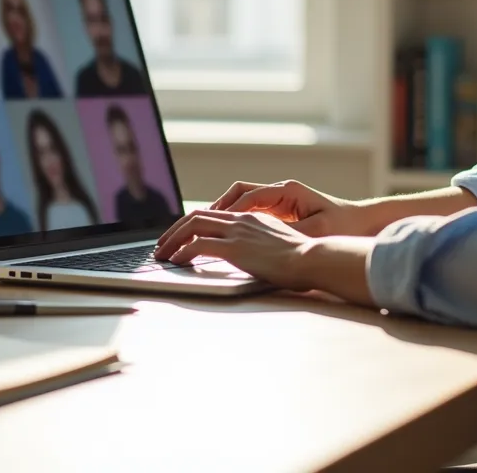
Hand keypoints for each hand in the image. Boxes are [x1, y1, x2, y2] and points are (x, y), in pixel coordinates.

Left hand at [153, 210, 315, 290]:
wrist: (314, 259)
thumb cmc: (304, 260)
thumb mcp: (279, 247)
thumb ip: (262, 246)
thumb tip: (253, 257)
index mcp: (251, 218)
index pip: (213, 214)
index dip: (192, 224)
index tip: (180, 237)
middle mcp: (241, 220)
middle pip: (197, 216)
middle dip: (174, 231)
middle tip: (162, 246)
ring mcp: (237, 232)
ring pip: (192, 227)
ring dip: (172, 241)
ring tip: (162, 256)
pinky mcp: (235, 247)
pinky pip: (198, 245)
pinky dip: (182, 252)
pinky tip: (176, 262)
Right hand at [208, 180, 371, 236]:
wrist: (361, 222)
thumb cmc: (343, 225)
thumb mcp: (317, 231)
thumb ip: (289, 232)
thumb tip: (264, 238)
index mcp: (287, 191)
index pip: (248, 196)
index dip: (228, 211)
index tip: (211, 224)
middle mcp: (280, 190)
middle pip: (238, 193)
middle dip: (217, 208)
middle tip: (196, 224)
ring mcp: (279, 199)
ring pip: (241, 200)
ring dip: (223, 213)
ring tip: (204, 229)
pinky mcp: (280, 210)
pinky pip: (250, 211)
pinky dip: (235, 220)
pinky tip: (225, 235)